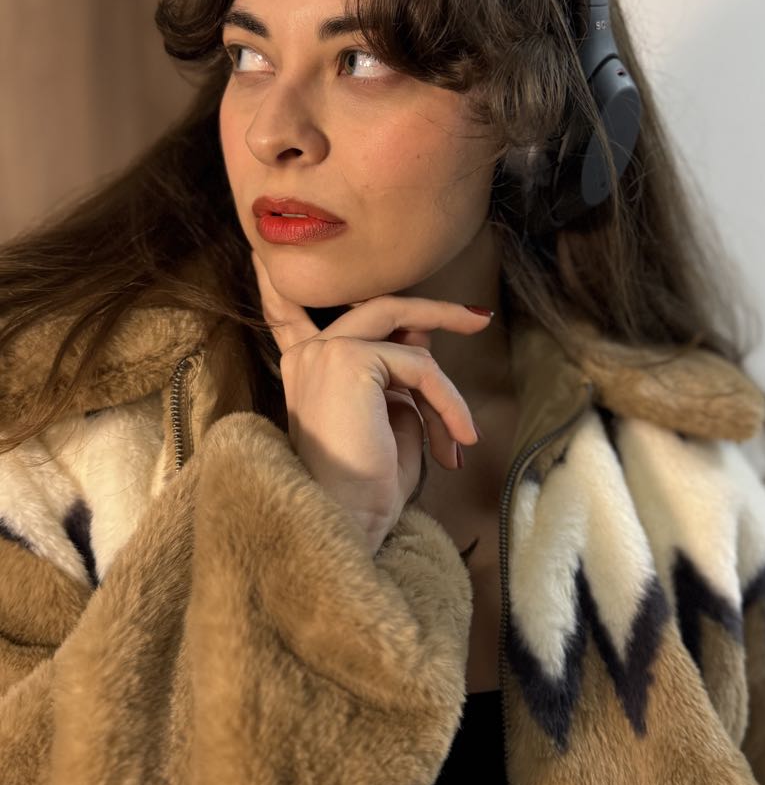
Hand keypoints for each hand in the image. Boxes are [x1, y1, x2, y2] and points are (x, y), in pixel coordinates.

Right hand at [249, 250, 489, 552]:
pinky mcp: (349, 359)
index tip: (267, 259)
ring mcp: (325, 352)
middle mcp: (307, 356)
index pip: (289, 315)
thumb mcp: (388, 420)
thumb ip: (396, 377)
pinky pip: (420, 367)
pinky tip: (457, 438)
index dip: (281, 286)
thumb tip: (420, 339)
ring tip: (463, 430)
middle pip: (378, 309)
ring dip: (446, 383)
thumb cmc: (364, 491)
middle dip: (433, 311)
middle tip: (479, 318)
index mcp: (304, 370)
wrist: (343, 525)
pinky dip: (447, 402)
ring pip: (406, 331)